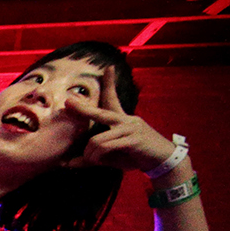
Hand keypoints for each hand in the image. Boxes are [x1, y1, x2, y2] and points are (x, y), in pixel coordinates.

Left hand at [65, 68, 179, 173]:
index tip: (109, 68)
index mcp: (122, 119)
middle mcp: (127, 120)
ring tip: (90, 160)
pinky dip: (98, 157)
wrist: (162, 160)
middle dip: (83, 109)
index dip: (110, 84)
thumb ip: (94, 155)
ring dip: (89, 154)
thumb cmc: (136, 155)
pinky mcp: (134, 140)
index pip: (113, 99)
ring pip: (97, 139)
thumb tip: (69, 162)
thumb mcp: (114, 154)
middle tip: (67, 102)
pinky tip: (97, 162)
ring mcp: (131, 129)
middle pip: (101, 112)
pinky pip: (107, 147)